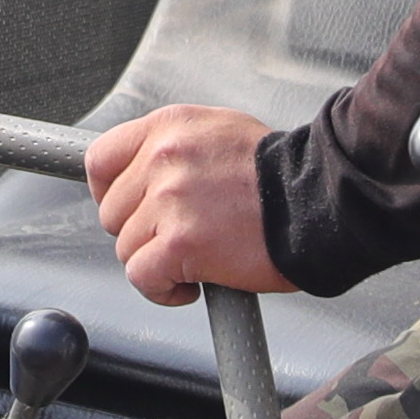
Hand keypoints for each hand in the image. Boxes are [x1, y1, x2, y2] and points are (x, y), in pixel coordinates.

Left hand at [85, 102, 290, 304]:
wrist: (319, 200)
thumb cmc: (280, 174)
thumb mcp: (219, 134)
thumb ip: (176, 150)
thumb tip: (143, 177)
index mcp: (169, 127)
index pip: (101, 159)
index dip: (109, 193)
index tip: (128, 209)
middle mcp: (163, 159)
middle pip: (113, 213)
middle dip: (142, 232)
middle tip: (178, 238)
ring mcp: (170, 200)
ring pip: (127, 248)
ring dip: (157, 263)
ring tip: (195, 260)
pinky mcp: (182, 243)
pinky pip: (143, 277)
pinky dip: (163, 290)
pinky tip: (191, 286)